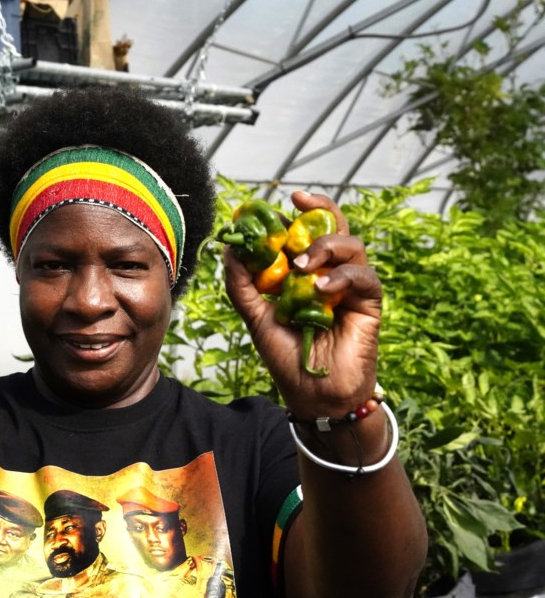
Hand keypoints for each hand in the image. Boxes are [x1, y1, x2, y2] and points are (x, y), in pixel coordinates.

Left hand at [224, 191, 380, 414]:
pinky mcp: (369, 303)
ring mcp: (351, 287)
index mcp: (304, 273)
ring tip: (302, 265)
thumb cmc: (288, 357)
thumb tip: (228, 250)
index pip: (303, 233)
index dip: (293, 214)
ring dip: (325, 247)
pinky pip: (364, 276)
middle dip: (318, 208)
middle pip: (333, 227)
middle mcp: (329, 273)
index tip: (275, 203)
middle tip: (298, 202)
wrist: (314, 395)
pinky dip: (344, 276)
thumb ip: (243, 286)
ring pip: (351, 244)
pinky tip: (323, 288)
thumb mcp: (256, 318)